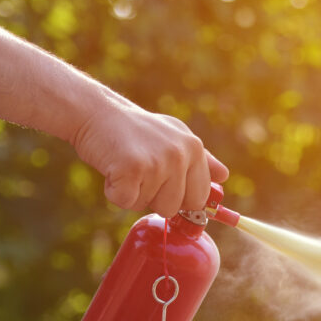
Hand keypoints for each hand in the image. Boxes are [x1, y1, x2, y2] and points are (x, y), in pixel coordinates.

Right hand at [71, 99, 229, 216]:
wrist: (96, 113)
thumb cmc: (135, 130)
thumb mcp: (174, 136)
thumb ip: (201, 159)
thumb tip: (225, 176)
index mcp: (193, 148)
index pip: (198, 198)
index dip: (178, 198)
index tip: (162, 187)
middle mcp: (180, 154)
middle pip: (174, 207)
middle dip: (155, 198)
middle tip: (141, 172)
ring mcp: (158, 162)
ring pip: (150, 206)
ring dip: (134, 194)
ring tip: (128, 167)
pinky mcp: (132, 169)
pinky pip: (127, 202)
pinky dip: (115, 192)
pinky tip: (113, 169)